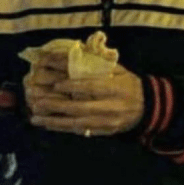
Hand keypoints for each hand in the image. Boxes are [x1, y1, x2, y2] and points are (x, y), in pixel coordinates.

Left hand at [25, 53, 143, 135]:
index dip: (74, 87)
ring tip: (36, 117)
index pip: (92, 87)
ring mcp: (106, 122)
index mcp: (115, 88)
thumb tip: (75, 53)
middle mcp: (110, 107)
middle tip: (38, 102)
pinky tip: (48, 125)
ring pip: (77, 123)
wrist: (148, 107)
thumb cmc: (129, 83)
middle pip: (81, 108)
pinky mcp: (103, 132)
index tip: (56, 84)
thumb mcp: (119, 70)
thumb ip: (99, 64)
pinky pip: (80, 131)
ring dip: (54, 121)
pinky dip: (63, 129)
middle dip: (57, 107)